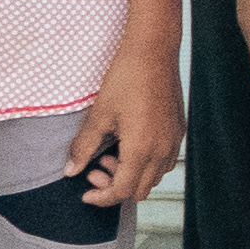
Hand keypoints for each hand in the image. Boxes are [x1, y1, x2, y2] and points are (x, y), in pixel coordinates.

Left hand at [74, 46, 183, 210]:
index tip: (86, 193)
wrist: (153, 51)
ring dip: (132, 175)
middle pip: (140, 190)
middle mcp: (162, 149)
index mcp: (141, 148)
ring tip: (112, 154)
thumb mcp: (99, 115)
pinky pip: (165, 161)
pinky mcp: (178, 130)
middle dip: (115, 187)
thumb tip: (71, 169)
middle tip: (95, 169)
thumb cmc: (126, 78)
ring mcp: (173, 140)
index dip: (102, 197)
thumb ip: (84, 146)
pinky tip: (130, 145)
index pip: (122, 191)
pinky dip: (146, 163)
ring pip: (154, 177)